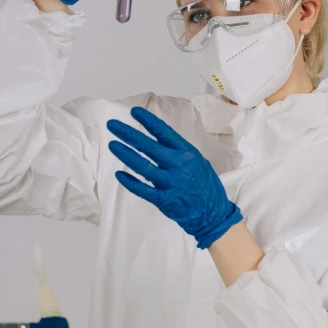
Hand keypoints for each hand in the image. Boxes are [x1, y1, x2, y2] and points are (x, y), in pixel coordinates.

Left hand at [107, 107, 242, 248]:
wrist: (214, 215)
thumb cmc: (207, 187)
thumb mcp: (199, 163)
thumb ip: (180, 153)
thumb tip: (160, 142)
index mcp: (188, 153)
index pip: (165, 133)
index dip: (148, 121)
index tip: (134, 112)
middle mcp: (179, 165)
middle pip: (149, 146)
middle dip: (129, 134)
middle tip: (113, 125)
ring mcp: (170, 183)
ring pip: (144, 167)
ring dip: (126, 155)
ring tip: (113, 145)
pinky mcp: (164, 200)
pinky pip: (143, 190)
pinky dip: (130, 183)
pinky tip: (119, 175)